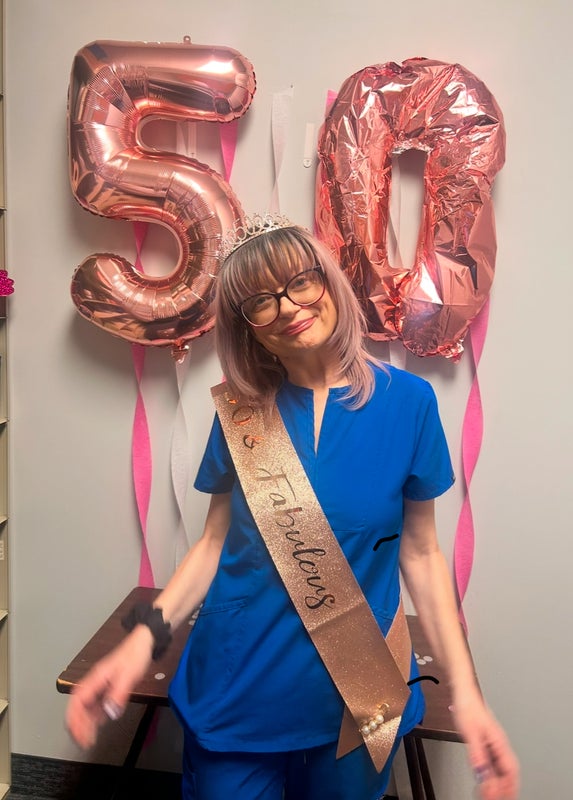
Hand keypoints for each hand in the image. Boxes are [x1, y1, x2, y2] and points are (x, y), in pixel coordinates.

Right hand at [65, 626, 152, 748]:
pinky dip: (95, 717)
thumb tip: (110, 713)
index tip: (78, 734)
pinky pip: (96, 705)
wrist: (143, 642)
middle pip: (78, 707)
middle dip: (78, 726)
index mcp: (95, 678)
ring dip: (85, 724)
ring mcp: (100, 685)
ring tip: (89, 739)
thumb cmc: (135, 654)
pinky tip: (99, 725)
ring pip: (86, 708)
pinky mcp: (107, 687)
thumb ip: (119, 694)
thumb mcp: (129, 675)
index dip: (74, 719)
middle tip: (84, 742)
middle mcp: (94, 683)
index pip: (77, 701)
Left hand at [453, 697, 519, 799]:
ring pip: (503, 767)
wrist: (465, 693)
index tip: (499, 796)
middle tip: (498, 798)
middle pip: (510, 771)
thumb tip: (482, 773)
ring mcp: (494, 742)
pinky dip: (492, 774)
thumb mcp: (471, 733)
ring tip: (492, 793)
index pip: (511, 770)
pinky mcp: (487, 741)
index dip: (508, 786)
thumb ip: (477, 754)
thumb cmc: (468, 707)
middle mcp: (499, 744)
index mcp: (499, 742)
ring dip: (499, 782)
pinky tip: (486, 778)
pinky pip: (494, 762)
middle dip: (507, 787)